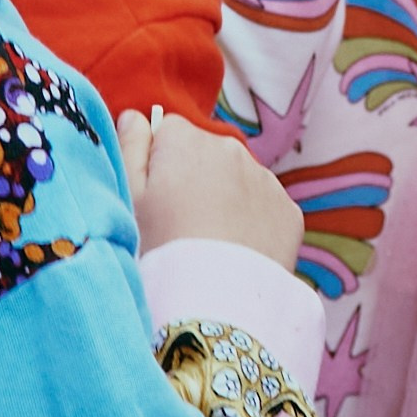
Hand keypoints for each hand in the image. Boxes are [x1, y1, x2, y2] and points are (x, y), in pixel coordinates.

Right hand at [117, 107, 303, 268]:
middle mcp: (231, 149)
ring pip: (237, 179)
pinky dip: (252, 223)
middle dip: (193, 177)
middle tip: (180, 223)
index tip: (155, 195)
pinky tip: (235, 252)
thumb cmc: (158, 248)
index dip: (157, 162)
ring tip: (208, 242)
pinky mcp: (289, 211)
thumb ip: (128, 147)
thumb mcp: (128, 197)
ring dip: (225, 198)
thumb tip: (134, 116)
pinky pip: (264, 207)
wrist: (214, 301)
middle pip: (205, 153)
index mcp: (186, 140)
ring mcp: (265, 179)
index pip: (167, 130)